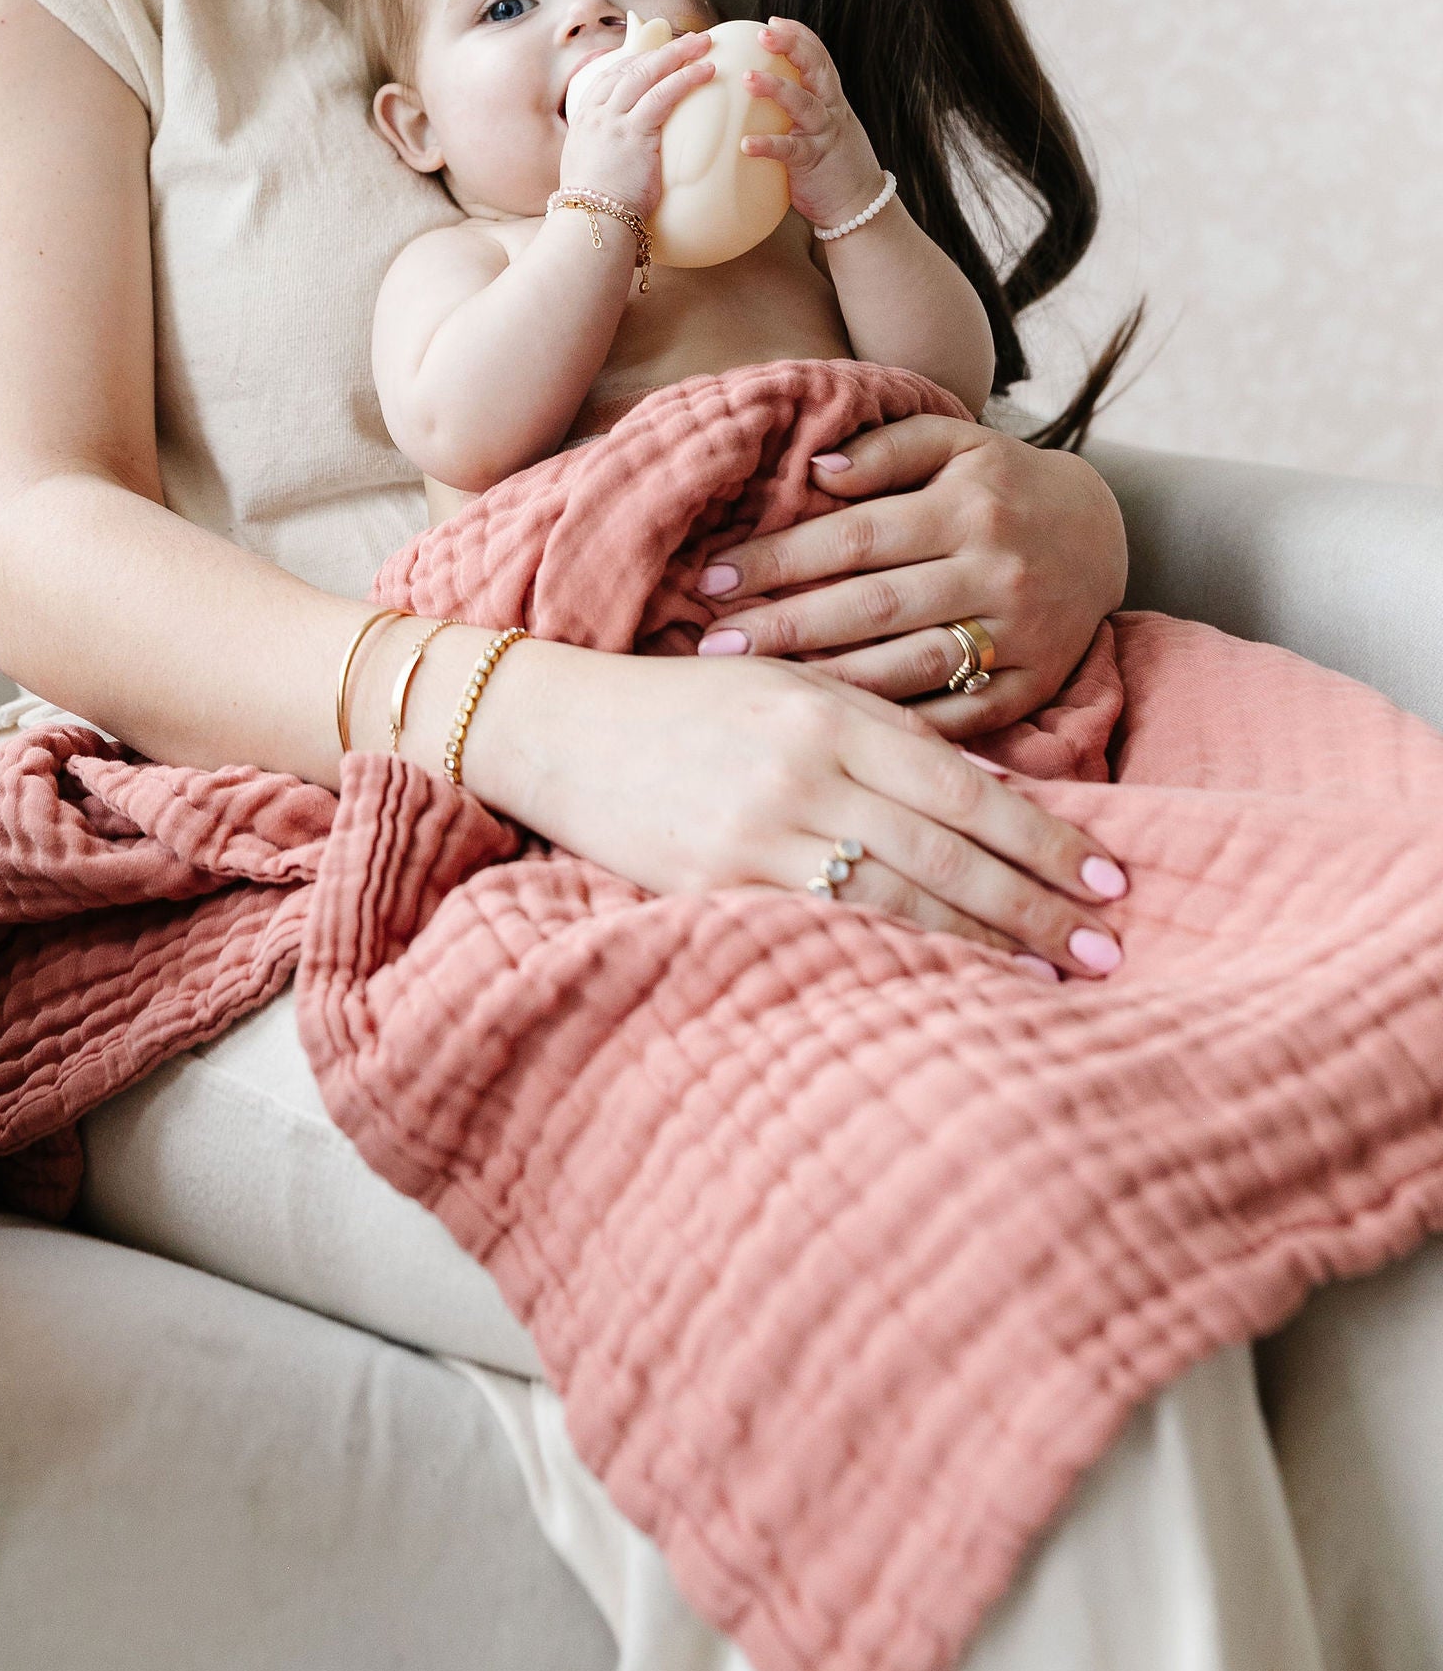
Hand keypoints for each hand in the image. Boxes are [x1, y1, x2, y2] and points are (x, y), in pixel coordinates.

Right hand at [504, 642, 1127, 973]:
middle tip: (1107, 947)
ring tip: (1051, 976)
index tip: (1108, 876)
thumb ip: (889, 734)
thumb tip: (997, 794)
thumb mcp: (792, 687)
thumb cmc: (688, 705)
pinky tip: (951, 984)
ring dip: (986, 945)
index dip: (1045, 836)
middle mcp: (802, 773)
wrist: (561, 730)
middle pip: (948, 852)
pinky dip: (900, 958)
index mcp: (828, 713)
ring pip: (899, 901)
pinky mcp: (717, 891)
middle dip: (1037, 904)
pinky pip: (829, 930)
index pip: (964, 786)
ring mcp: (757, 836)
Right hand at [559, 28, 715, 218]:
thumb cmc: (596, 206)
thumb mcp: (591, 168)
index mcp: (585, 118)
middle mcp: (597, 113)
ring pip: (647, 73)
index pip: (612, 75)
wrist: (591, 222)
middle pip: (631, 66)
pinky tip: (704, 71)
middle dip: (664, 49)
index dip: (639, 59)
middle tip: (692, 39)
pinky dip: (684, 79)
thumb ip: (606, 148)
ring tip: (704, 44)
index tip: (662, 53)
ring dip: (678, 54)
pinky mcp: (634, 133)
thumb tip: (624, 150)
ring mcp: (613, 120)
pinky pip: (662, 96)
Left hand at [688, 417, 1128, 737]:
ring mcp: (1017, 634)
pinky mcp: (1034, 684)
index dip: (780, 559)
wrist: (1104, 532)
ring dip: (830, 682)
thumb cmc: (1002, 483)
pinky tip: (842, 731)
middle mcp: (992, 571)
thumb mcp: (955, 442)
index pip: (854, 538)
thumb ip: (886, 448)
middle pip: (871, 607)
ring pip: (911, 667)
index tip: (713, 578)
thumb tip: (816, 470)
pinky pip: (963, 718)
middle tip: (711, 645)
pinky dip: (903, 729)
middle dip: (784, 627)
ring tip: (761, 689)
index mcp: (965, 507)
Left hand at [743, 17, 886, 232]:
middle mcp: (830, 109)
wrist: (858, 206)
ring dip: (776, 89)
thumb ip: (798, 107)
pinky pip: (790, 151)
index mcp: (829, 98)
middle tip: (763, 34)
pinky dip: (768, 145)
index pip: (818, 56)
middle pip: (816, 68)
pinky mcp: (815, 162)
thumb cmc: (830, 164)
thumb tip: (758, 90)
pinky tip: (745, 144)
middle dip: (792, 46)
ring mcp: (825, 134)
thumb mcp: (819, 126)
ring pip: (804, 103)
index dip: (799, 35)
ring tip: (748, 79)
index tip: (774, 21)